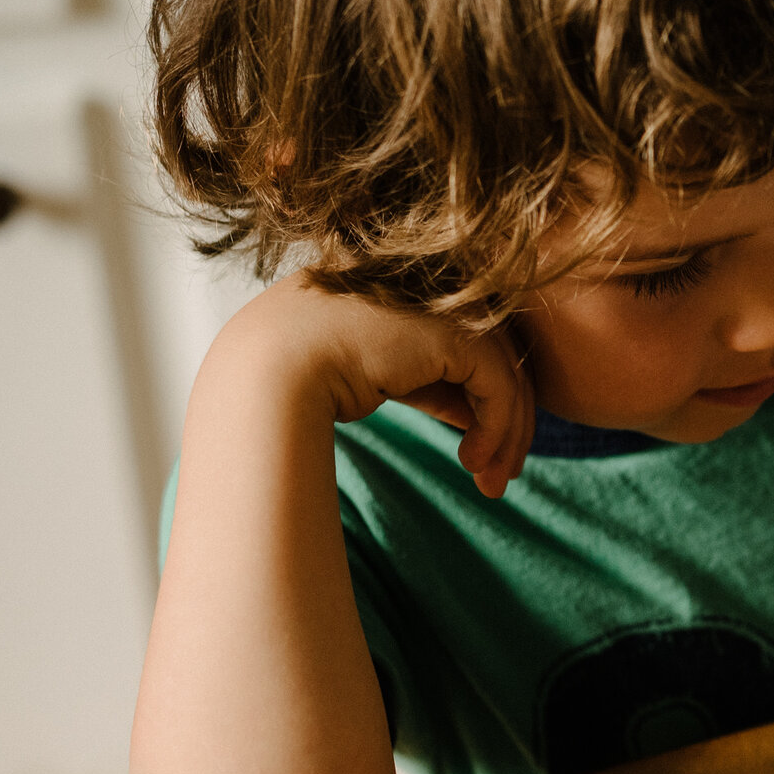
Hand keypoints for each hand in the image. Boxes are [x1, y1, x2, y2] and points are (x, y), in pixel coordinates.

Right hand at [213, 273, 536, 496]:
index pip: (467, 346)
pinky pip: (498, 386)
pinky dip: (496, 429)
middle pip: (495, 358)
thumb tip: (476, 416)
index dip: (482, 403)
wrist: (267, 372)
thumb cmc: (298, 380)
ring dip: (507, 436)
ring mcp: (446, 303)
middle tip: (497, 481)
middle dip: (506, 425)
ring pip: (505, 374)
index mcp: (410, 289)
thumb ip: (428, 383)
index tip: (478, 456)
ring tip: (491, 486)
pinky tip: (473, 463)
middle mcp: (434, 288)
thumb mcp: (378, 378)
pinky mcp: (456, 332)